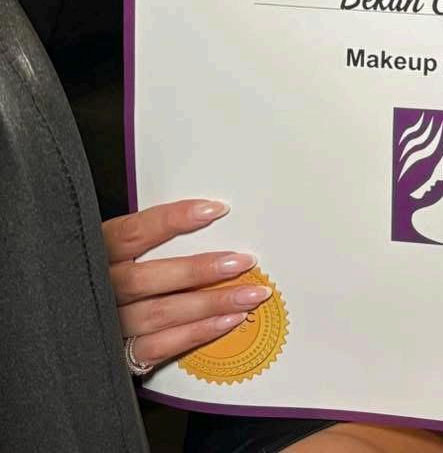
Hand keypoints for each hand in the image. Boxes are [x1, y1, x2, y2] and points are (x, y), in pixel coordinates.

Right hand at [103, 199, 269, 373]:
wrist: (69, 329)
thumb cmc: (104, 278)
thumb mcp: (113, 252)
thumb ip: (146, 239)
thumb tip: (208, 216)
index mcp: (96, 255)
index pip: (133, 233)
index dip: (173, 220)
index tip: (216, 209)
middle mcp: (99, 290)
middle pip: (149, 278)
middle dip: (200, 270)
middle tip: (243, 261)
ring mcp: (107, 325)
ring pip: (161, 313)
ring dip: (211, 303)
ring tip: (250, 294)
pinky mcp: (117, 356)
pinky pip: (161, 345)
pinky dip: (197, 333)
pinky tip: (228, 321)